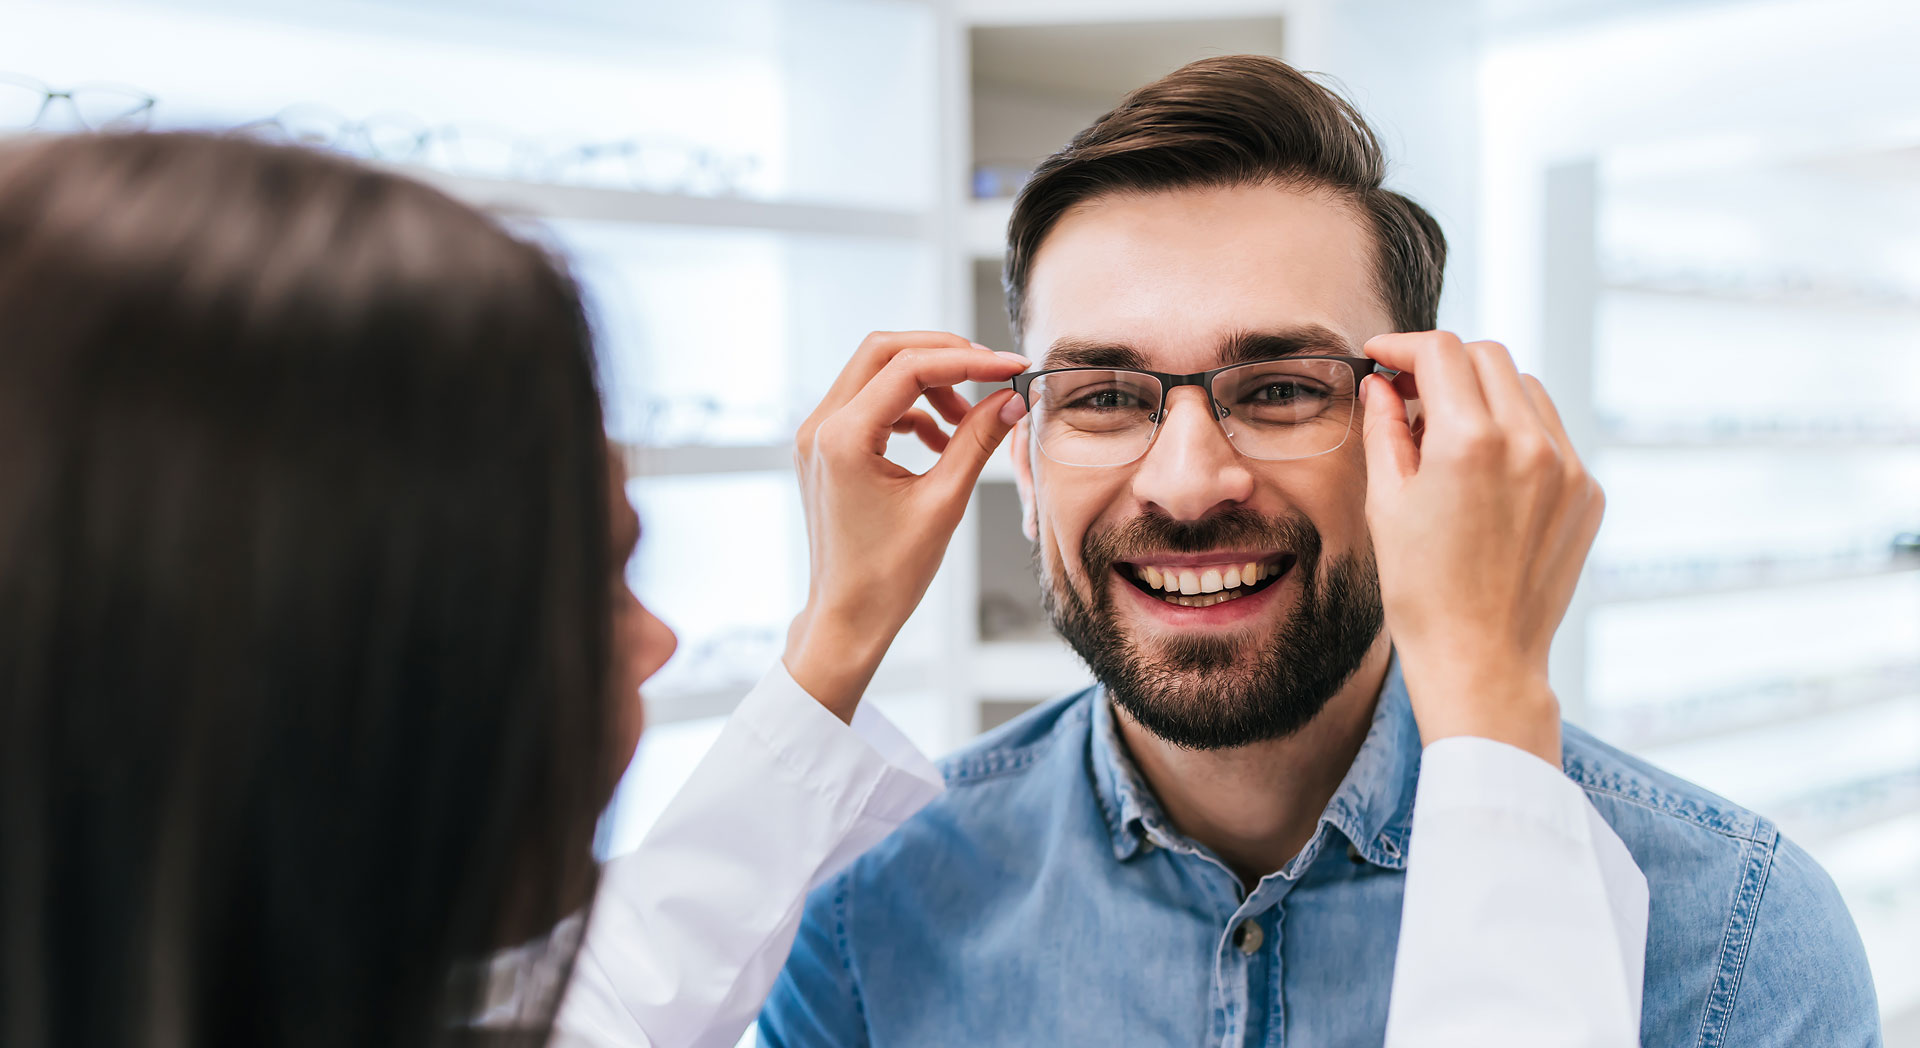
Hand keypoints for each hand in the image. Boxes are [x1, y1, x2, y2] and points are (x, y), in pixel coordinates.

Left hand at [784, 331, 1030, 721]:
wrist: (847, 618)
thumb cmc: (888, 576)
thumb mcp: (944, 503)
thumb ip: (977, 442)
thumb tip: (1011, 400)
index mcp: (843, 438)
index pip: (909, 367)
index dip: (968, 361)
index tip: (1010, 366)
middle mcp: (819, 427)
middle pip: (883, 351)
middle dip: (942, 355)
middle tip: (990, 373)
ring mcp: (816, 437)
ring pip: (875, 373)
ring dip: (927, 383)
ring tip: (968, 420)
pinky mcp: (824, 449)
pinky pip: (869, 404)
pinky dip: (909, 409)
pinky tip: (941, 441)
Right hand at [1358, 332, 1603, 765]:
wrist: (1481, 657)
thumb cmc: (1422, 590)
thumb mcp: (1387, 502)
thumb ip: (1385, 429)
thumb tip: (1380, 385)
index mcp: (1471, 441)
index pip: (1441, 352)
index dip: (1403, 346)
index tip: (1381, 358)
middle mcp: (1529, 443)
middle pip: (1487, 357)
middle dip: (1443, 363)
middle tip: (1408, 393)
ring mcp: (1567, 466)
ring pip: (1525, 388)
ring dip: (1484, 393)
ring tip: (1448, 434)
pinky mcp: (1587, 491)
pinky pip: (1550, 433)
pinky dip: (1516, 431)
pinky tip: (1485, 473)